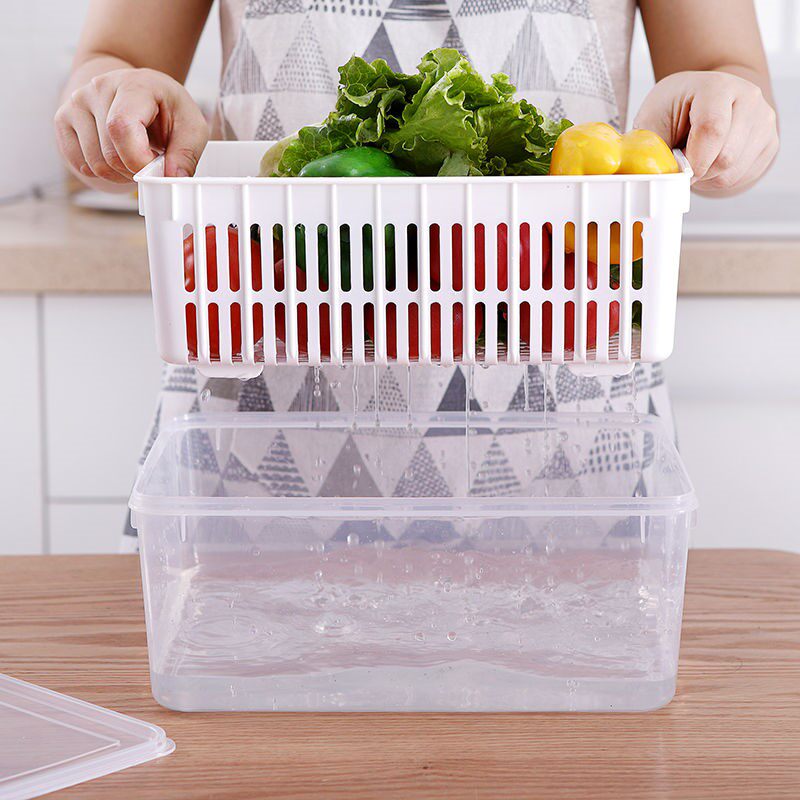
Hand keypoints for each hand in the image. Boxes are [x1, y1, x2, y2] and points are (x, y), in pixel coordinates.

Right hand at [54, 67, 207, 188]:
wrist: (138, 91)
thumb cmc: (168, 110)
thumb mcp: (191, 127)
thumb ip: (186, 154)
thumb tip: (173, 180)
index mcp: (134, 85)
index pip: (121, 127)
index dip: (138, 159)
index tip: (156, 166)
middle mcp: (99, 88)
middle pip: (109, 153)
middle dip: (134, 171)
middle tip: (149, 164)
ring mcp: (77, 101)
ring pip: (94, 163)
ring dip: (119, 175)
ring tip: (134, 160)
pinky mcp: (63, 118)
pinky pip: (78, 163)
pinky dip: (99, 173)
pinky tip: (115, 160)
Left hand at [634, 70, 778, 195]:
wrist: (701, 99)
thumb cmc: (673, 109)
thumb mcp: (651, 121)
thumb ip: (650, 147)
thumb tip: (653, 177)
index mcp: (717, 86)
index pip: (712, 130)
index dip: (693, 161)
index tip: (678, 171)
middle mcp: (748, 98)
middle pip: (725, 157)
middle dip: (698, 171)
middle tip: (683, 163)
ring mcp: (764, 120)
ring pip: (733, 172)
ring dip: (707, 178)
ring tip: (696, 160)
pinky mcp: (770, 142)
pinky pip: (742, 177)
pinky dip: (720, 180)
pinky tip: (711, 163)